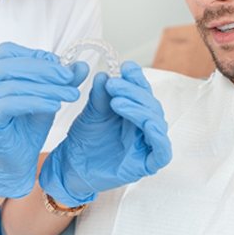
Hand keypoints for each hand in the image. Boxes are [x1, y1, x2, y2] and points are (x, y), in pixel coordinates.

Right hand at [0, 42, 87, 198]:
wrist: (17, 159)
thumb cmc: (27, 124)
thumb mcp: (49, 95)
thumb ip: (63, 79)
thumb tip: (82, 66)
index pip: (12, 51)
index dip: (39, 57)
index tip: (63, 68)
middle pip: (14, 65)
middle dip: (46, 70)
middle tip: (70, 78)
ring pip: (16, 85)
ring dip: (47, 88)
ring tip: (69, 94)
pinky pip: (12, 104)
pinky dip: (36, 102)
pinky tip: (55, 106)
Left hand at [39, 61, 171, 206]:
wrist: (71, 167)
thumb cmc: (84, 139)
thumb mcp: (92, 112)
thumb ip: (100, 96)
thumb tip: (104, 75)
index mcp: (135, 111)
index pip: (143, 91)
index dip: (137, 78)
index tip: (126, 67)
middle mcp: (144, 126)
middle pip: (150, 104)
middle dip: (133, 92)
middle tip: (112, 84)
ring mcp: (146, 145)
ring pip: (156, 123)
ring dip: (139, 109)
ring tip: (117, 101)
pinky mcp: (146, 164)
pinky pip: (162, 151)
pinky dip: (159, 137)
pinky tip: (148, 124)